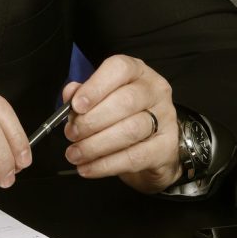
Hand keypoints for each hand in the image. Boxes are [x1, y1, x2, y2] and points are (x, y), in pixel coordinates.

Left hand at [62, 55, 180, 192]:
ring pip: (130, 131)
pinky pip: (134, 158)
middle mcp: (154, 91)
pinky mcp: (166, 148)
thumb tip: (70, 93)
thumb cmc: (124, 116)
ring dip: (96, 145)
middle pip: (125, 102)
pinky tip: (88, 168)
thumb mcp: (103, 98)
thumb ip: (84, 94)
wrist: (155, 147)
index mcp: (136, 72)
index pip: (119, 69)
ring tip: (75, 153)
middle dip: (92, 121)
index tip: (76, 105)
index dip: (96, 87)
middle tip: (71, 134)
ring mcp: (165, 119)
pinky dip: (106, 165)